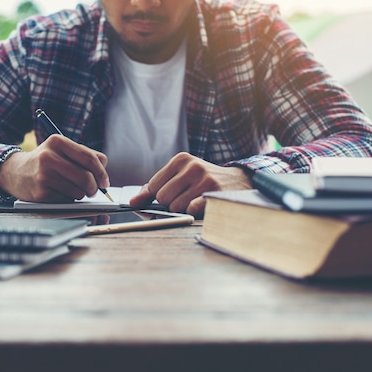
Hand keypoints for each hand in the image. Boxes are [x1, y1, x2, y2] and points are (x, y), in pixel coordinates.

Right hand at [0, 135, 109, 201]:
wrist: (15, 172)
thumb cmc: (46, 162)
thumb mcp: (62, 150)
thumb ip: (86, 157)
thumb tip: (103, 176)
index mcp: (58, 142)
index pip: (90, 158)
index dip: (102, 173)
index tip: (105, 182)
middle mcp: (49, 156)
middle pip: (86, 177)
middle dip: (94, 188)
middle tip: (93, 190)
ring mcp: (43, 175)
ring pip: (78, 191)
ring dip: (80, 194)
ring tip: (71, 188)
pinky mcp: (40, 192)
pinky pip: (67, 200)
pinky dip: (68, 199)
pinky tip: (58, 192)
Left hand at [129, 152, 252, 217]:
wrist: (239, 182)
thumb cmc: (202, 181)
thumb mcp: (180, 177)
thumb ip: (154, 189)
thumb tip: (132, 203)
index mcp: (181, 159)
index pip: (153, 186)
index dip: (157, 198)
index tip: (167, 198)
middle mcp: (192, 166)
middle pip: (162, 198)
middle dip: (170, 204)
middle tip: (185, 199)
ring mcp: (204, 179)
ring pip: (175, 207)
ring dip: (183, 210)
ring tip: (195, 201)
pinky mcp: (214, 193)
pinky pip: (191, 210)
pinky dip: (193, 212)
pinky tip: (202, 205)